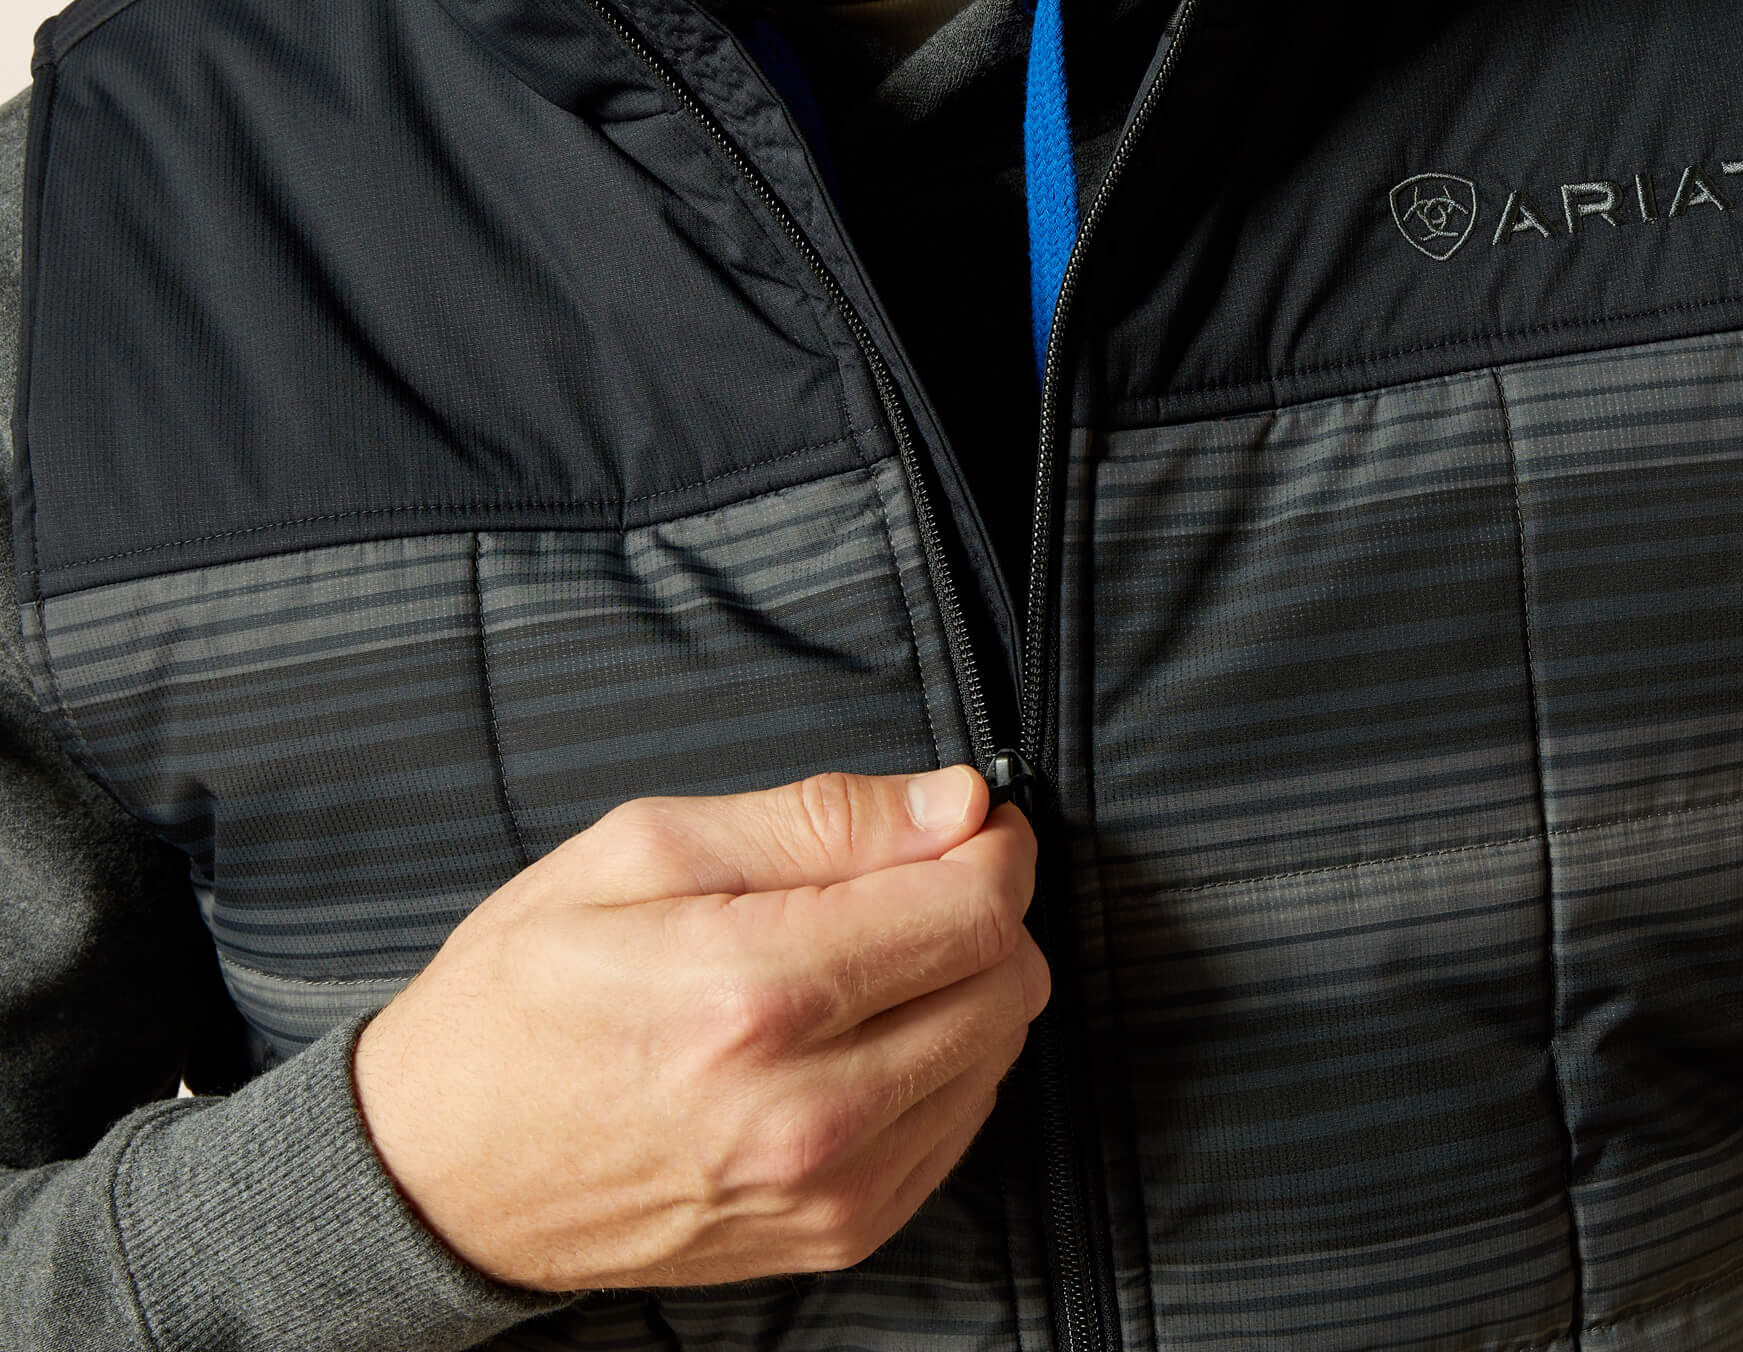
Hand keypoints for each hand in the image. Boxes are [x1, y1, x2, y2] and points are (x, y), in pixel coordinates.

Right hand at [349, 764, 1047, 1291]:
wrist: (439, 1166)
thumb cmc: (524, 995)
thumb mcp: (643, 849)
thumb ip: (819, 820)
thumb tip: (953, 807)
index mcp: (753, 994)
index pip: (973, 912)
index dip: (991, 845)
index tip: (965, 818)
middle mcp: (806, 1110)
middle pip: (1006, 981)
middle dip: (983, 905)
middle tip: (913, 872)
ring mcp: (826, 1189)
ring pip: (998, 1052)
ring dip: (966, 982)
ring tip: (869, 951)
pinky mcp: (835, 1233)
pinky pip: (962, 1124)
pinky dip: (942, 1057)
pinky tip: (863, 1025)